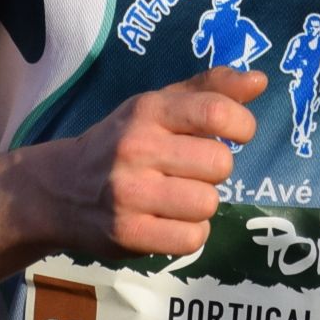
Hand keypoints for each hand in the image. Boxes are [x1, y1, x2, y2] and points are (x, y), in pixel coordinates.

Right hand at [34, 68, 264, 258]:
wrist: (60, 188)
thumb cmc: (122, 142)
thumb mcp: (158, 106)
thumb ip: (211, 89)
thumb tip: (259, 80)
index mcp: (147, 112)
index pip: (215, 113)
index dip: (241, 125)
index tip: (238, 134)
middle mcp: (136, 149)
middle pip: (219, 164)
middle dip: (215, 170)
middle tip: (192, 171)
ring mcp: (129, 194)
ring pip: (208, 204)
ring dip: (202, 204)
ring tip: (178, 197)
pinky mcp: (127, 234)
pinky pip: (192, 239)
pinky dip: (189, 234)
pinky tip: (169, 222)